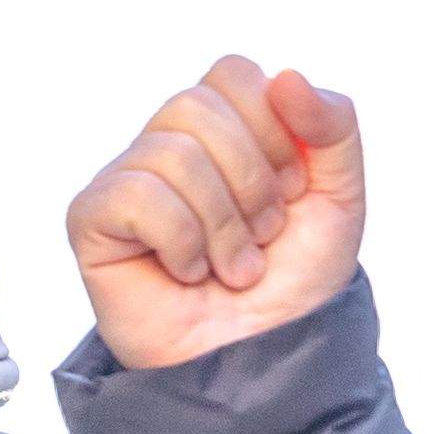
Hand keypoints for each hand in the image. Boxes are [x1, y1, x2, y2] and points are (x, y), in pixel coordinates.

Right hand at [67, 57, 370, 372]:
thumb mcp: (340, 199)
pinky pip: (136, 194)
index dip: (274, 132)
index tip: (290, 192)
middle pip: (199, 105)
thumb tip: (287, 76)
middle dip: (251, 182)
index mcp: (223, 129)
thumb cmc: (294, 282)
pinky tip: (188, 272)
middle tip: (262, 235)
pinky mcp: (92, 218)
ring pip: (172, 153)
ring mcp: (127, 179)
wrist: (269, 360)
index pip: (235, 73)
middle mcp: (169, 144)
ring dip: (223, 224)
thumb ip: (333, 129)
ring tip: (232, 267)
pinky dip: (181, 241)